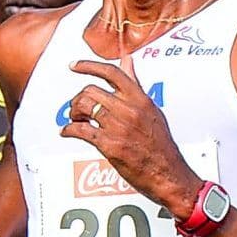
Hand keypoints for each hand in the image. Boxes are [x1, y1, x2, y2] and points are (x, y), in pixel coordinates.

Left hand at [64, 58, 199, 217]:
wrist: (169, 175)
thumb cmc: (162, 147)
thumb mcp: (152, 111)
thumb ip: (136, 86)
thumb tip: (128, 62)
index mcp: (140, 99)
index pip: (111, 73)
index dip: (88, 66)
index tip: (74, 65)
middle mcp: (129, 109)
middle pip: (91, 90)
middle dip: (78, 100)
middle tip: (78, 109)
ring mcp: (119, 127)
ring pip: (84, 107)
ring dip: (73, 113)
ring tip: (76, 120)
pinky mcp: (110, 145)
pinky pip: (81, 130)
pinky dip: (68, 130)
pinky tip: (67, 132)